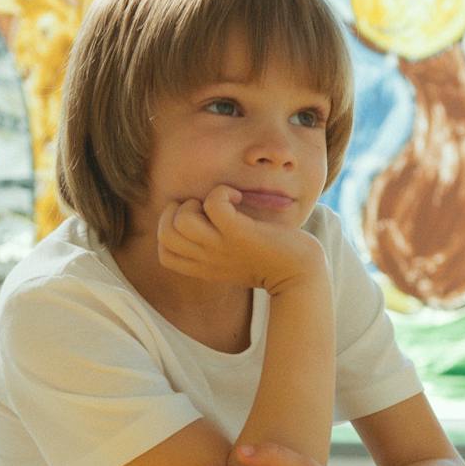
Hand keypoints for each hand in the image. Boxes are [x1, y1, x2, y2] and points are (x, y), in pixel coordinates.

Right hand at [156, 186, 321, 294]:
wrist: (301, 273)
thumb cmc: (271, 260)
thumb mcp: (234, 258)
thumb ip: (214, 246)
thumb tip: (203, 213)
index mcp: (204, 267)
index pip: (164, 253)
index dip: (170, 230)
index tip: (197, 220)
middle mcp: (208, 259)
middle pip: (166, 234)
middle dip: (178, 211)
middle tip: (206, 208)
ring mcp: (221, 247)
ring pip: (181, 221)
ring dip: (197, 201)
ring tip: (222, 202)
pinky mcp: (240, 234)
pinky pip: (214, 204)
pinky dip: (222, 192)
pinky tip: (239, 197)